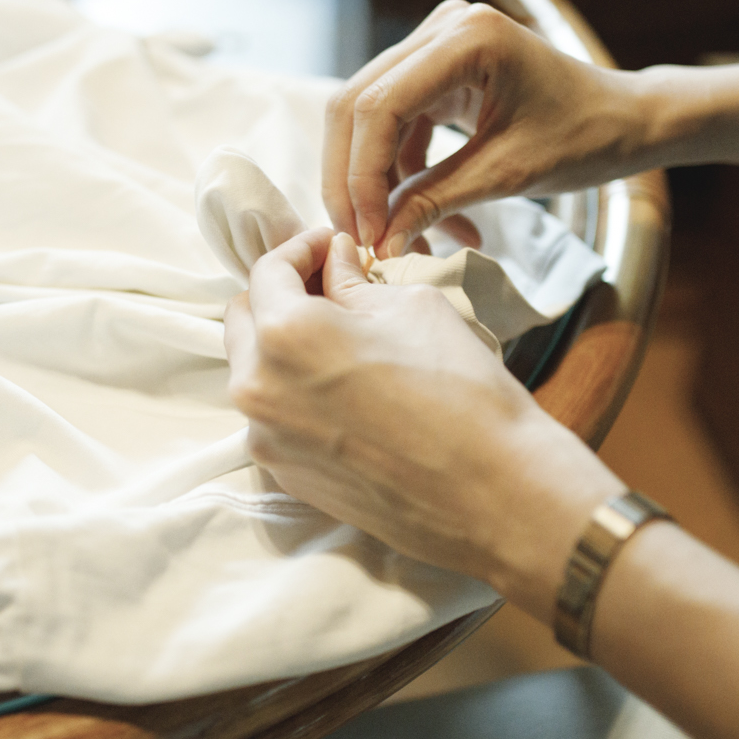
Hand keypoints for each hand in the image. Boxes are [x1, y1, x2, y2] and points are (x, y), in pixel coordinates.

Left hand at [226, 227, 615, 605]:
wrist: (491, 491)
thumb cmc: (460, 390)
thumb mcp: (411, 308)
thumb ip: (354, 282)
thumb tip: (335, 261)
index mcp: (285, 334)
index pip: (268, 271)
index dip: (302, 248)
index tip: (331, 247)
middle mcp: (259, 388)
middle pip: (246, 319)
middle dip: (283, 295)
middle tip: (332, 286)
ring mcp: (267, 438)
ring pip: (255, 371)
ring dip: (285, 346)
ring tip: (342, 339)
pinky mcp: (286, 474)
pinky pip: (274, 417)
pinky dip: (296, 393)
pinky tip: (347, 391)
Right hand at [324, 0, 670, 254]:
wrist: (624, 120)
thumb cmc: (585, 137)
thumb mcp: (508, 174)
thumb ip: (436, 201)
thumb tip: (379, 243)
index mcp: (468, 38)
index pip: (379, 106)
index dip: (361, 174)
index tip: (366, 233)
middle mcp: (443, 28)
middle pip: (359, 105)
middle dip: (354, 180)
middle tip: (362, 239)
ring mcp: (437, 44)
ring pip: (370, 119)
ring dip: (378, 184)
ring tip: (404, 240)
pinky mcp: (437, 70)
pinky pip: (396, 125)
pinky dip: (402, 175)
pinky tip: (429, 218)